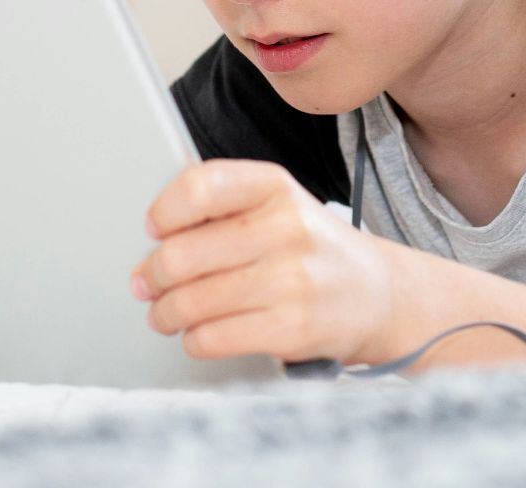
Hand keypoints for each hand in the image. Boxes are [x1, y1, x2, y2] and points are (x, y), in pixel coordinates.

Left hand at [131, 159, 394, 363]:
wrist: (378, 295)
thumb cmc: (313, 250)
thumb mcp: (278, 207)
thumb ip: (222, 211)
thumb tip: (154, 243)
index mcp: (276, 187)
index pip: (201, 186)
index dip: (165, 211)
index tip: (155, 228)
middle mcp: (287, 228)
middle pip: (184, 253)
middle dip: (153, 275)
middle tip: (147, 283)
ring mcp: (292, 280)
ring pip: (192, 301)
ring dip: (165, 313)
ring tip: (164, 314)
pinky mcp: (292, 328)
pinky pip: (213, 337)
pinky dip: (194, 340)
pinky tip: (198, 334)